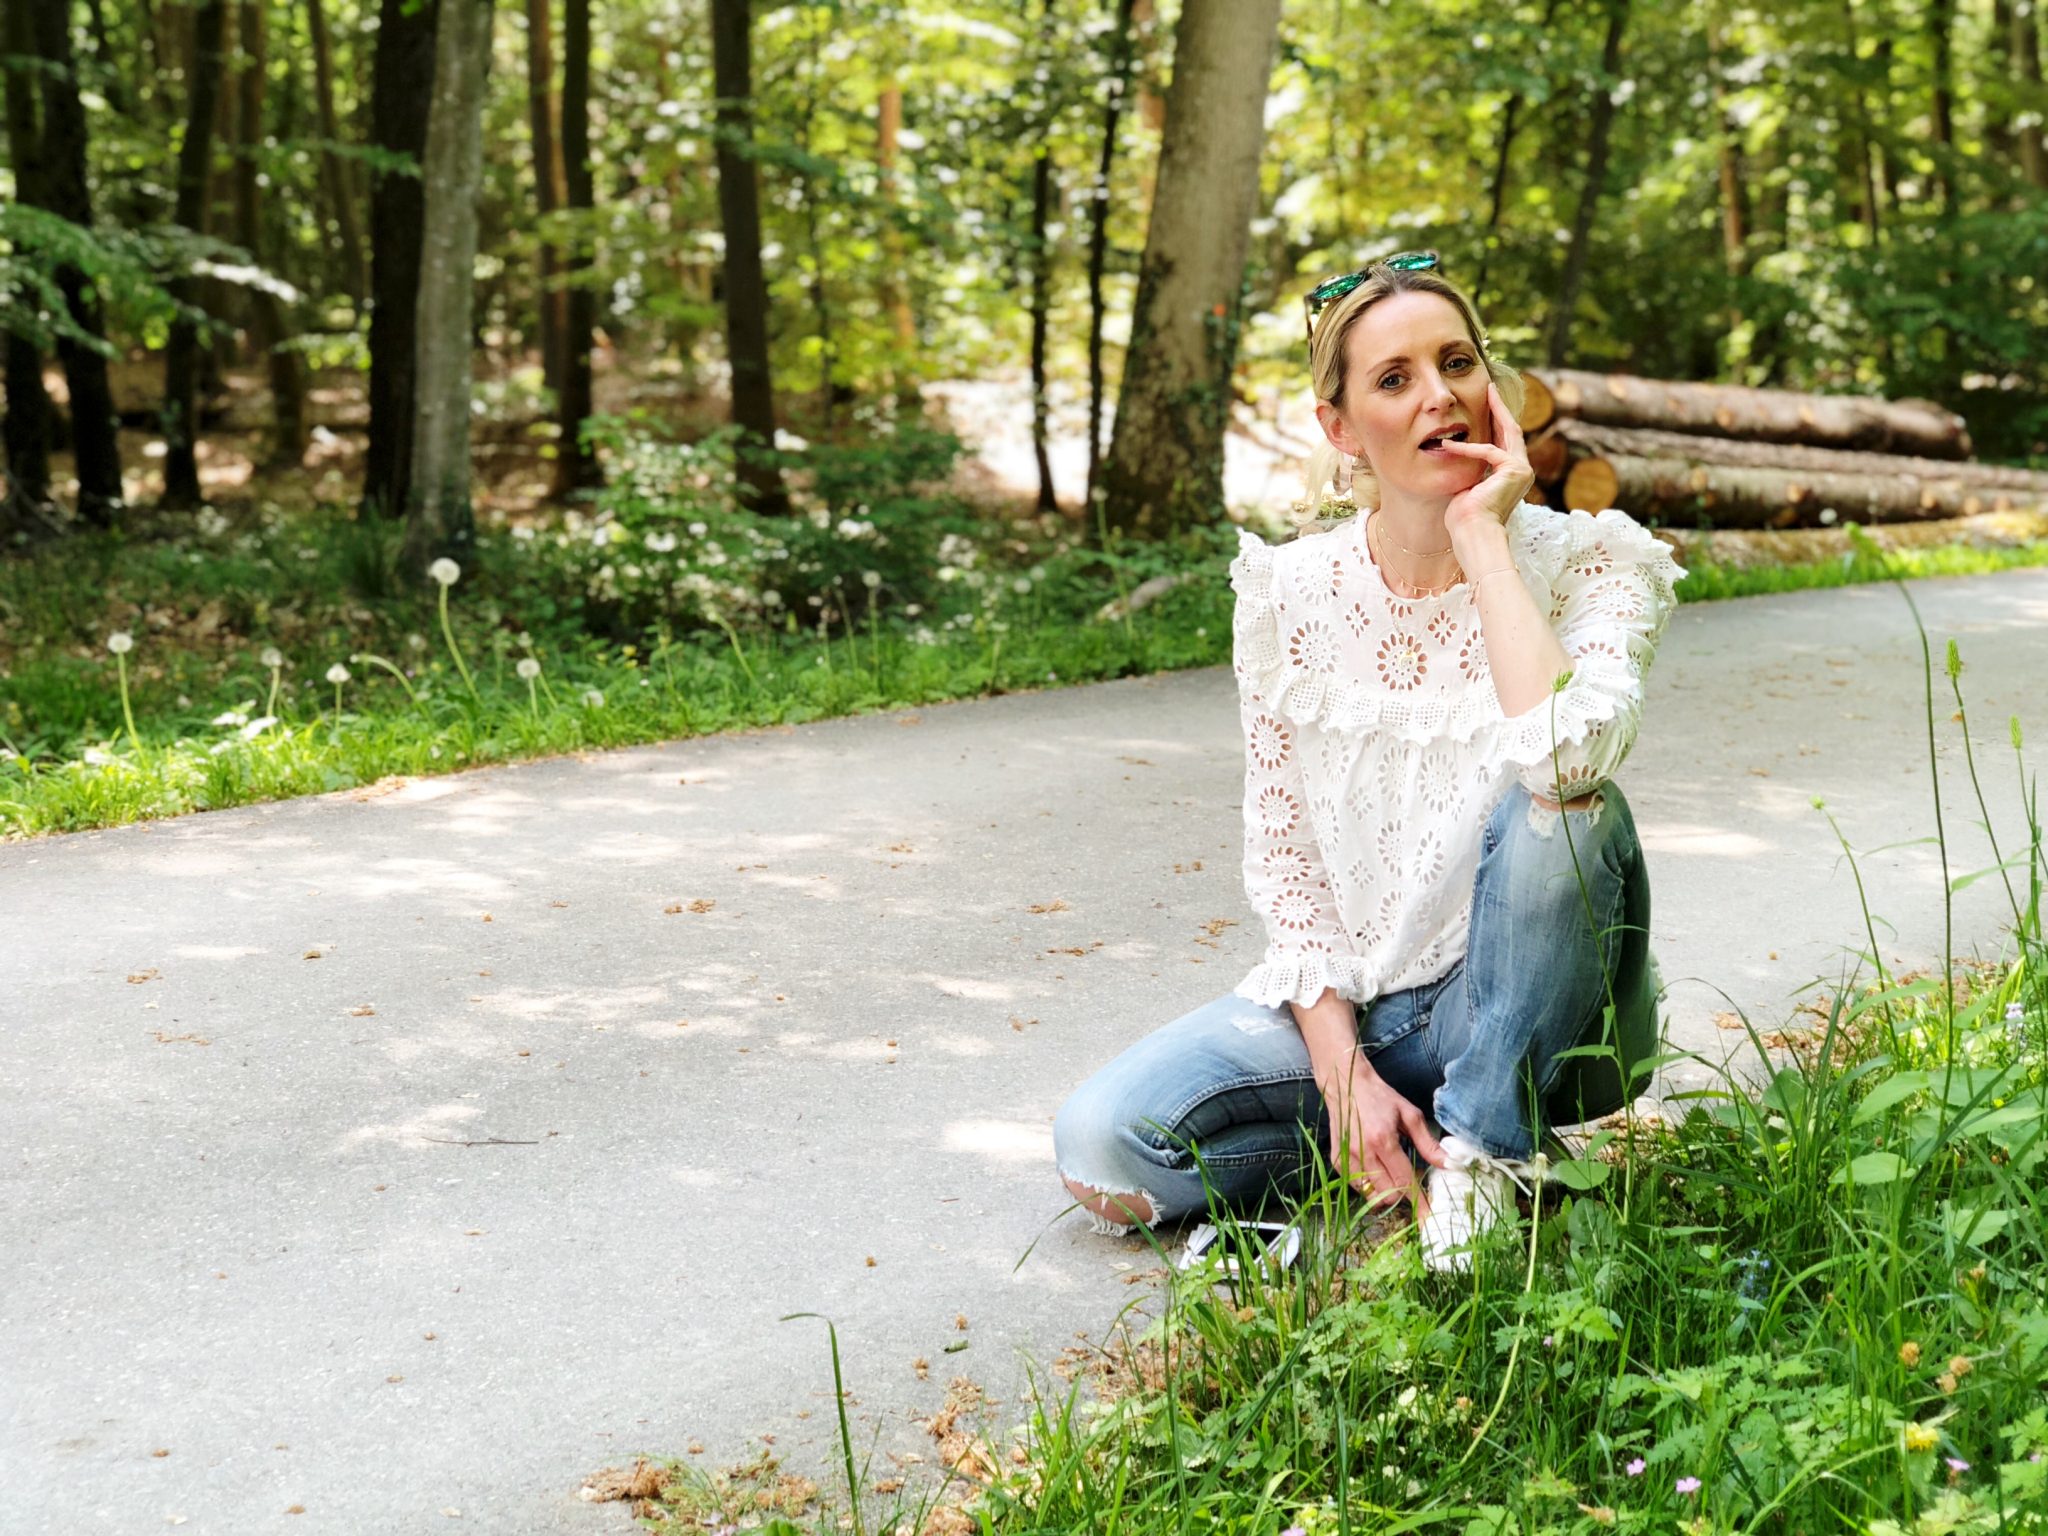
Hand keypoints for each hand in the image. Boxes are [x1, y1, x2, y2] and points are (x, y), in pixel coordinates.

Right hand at [1320, 1054, 1445, 1209]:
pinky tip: (1377, 1168)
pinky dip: (1371, 1185)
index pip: (1404, 1181)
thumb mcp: (1410, 1115)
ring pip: (1371, 1195)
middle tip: (1412, 1181)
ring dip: (1386, 1192)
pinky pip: (1358, 1187)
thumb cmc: (1380, 1097)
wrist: (1345, 1084)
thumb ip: (1428, 1143)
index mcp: (1382, 1140)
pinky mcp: (1337, 1161)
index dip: (1418, 1201)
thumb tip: (1448, 1164)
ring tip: (1393, 1174)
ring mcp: (1346, 1159)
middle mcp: (1362, 1152)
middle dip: (1404, 1195)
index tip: (1428, 1216)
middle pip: (1388, 1193)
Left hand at [1438, 380, 1534, 539]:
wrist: (1473, 533)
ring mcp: (1521, 470)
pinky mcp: (1515, 470)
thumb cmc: (1464, 518)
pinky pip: (1489, 451)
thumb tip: (1453, 450)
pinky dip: (1468, 448)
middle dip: (1500, 408)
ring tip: (1487, 392)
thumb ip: (1470, 468)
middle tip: (1491, 388)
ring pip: (1509, 432)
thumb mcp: (1467, 486)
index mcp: (1511, 476)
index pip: (1504, 441)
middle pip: (1511, 431)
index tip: (1486, 404)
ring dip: (1495, 411)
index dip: (1495, 421)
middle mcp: (1521, 471)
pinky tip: (1448, 445)